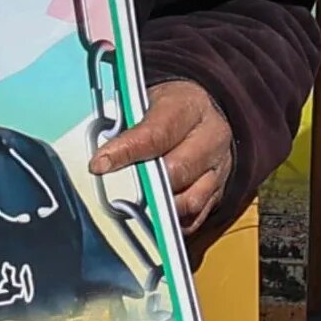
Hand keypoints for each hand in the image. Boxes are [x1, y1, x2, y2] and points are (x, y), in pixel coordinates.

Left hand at [89, 80, 236, 234]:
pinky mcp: (220, 189)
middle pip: (177, 170)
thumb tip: (99, 153)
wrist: (204, 107)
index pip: (155, 134)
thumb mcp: (146, 99)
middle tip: (115, 193)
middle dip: (143, 184)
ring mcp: (219, 166)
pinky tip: (155, 216)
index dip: (126, 152)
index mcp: (188, 106)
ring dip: (160, 207)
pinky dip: (174, 221)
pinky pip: (198, 215)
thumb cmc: (167, 106)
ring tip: (134, 206)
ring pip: (192, 198)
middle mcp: (211, 137)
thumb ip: (125, 124)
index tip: (99, 165)